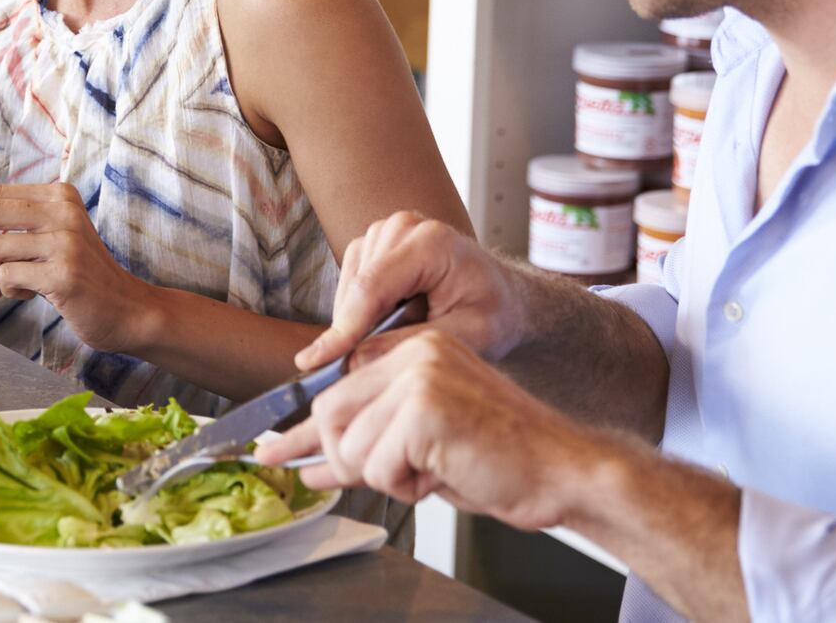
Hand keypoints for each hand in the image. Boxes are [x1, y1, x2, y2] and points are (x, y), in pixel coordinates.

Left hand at [0, 183, 155, 353]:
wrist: (126, 310)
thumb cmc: (81, 276)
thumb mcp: (50, 240)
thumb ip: (13, 228)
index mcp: (57, 196)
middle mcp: (62, 211)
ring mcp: (65, 242)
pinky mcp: (63, 273)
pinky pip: (7, 276)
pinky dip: (6, 290)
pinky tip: (24, 294)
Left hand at [258, 329, 611, 526]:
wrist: (561, 468)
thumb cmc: (500, 459)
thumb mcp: (421, 444)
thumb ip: (367, 444)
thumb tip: (310, 466)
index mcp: (414, 349)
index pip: (335, 388)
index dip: (308, 433)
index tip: (274, 452)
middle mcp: (413, 352)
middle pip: (329, 414)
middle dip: (341, 461)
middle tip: (373, 478)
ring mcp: (418, 375)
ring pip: (348, 444)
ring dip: (383, 477)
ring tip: (431, 472)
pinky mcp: (424, 408)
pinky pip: (377, 466)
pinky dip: (404, 487)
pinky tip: (443, 474)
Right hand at [296, 211, 529, 375]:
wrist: (505, 298)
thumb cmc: (495, 314)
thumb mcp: (472, 336)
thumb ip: (416, 343)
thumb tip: (357, 359)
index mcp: (430, 241)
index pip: (372, 287)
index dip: (343, 329)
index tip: (315, 363)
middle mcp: (402, 226)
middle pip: (356, 287)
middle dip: (354, 332)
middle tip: (372, 370)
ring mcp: (384, 232)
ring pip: (349, 287)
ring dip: (359, 322)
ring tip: (399, 341)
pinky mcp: (373, 246)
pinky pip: (350, 285)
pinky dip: (359, 313)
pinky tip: (387, 328)